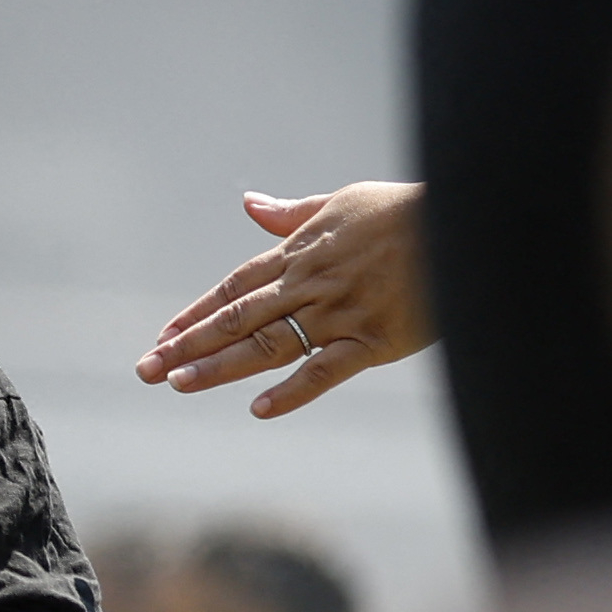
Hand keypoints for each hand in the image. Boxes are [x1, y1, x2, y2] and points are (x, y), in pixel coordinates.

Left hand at [138, 181, 430, 417]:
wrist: (466, 220)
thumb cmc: (404, 212)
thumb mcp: (339, 202)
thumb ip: (291, 213)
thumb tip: (249, 203)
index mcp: (297, 255)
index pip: (232, 289)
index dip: (195, 314)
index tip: (162, 336)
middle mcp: (307, 286)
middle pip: (235, 319)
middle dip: (187, 345)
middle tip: (145, 369)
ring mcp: (338, 314)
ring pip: (266, 344)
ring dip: (219, 365)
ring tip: (178, 383)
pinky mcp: (374, 339)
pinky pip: (326, 370)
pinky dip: (292, 391)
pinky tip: (258, 409)